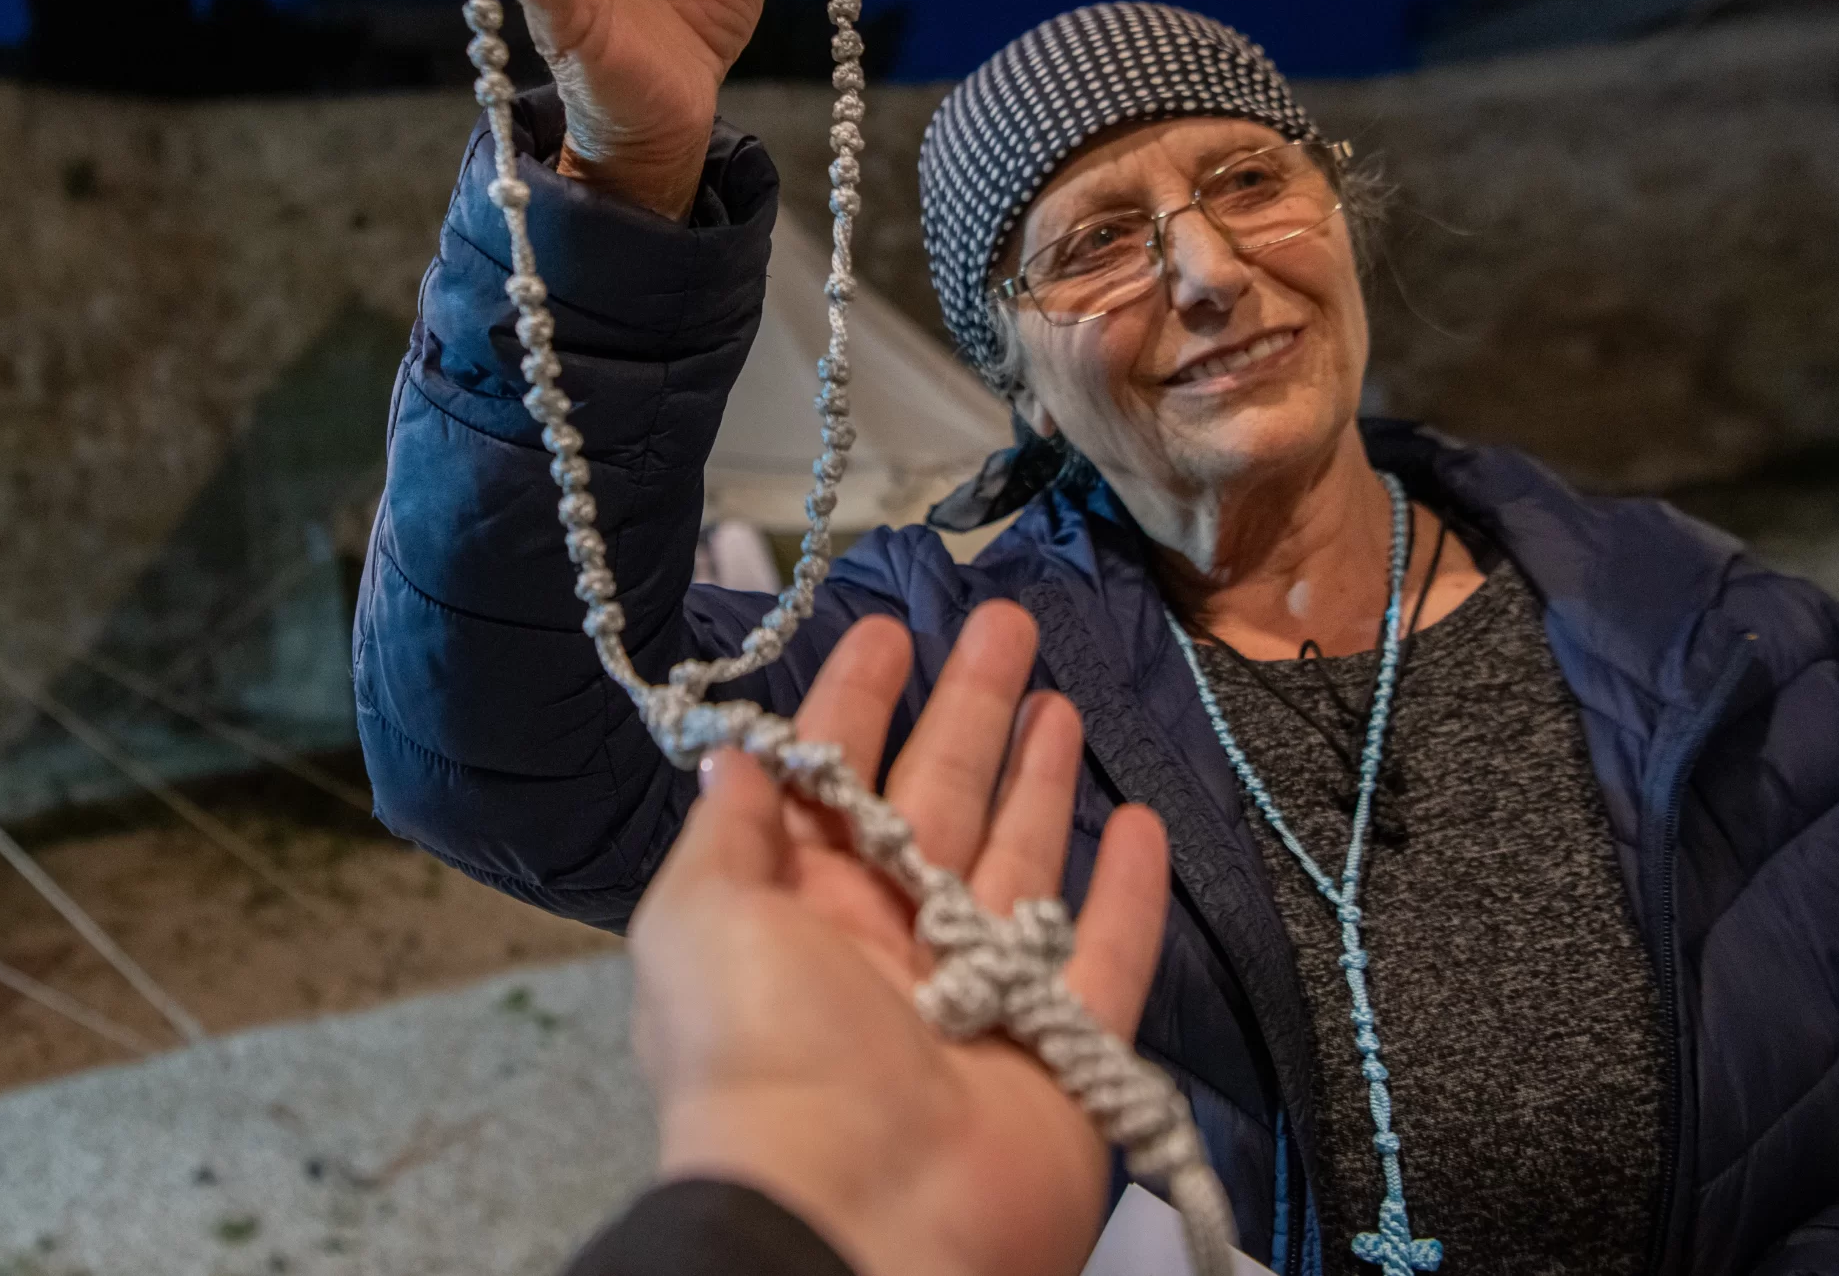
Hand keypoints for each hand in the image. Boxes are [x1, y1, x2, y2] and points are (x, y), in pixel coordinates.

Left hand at [628, 603, 1172, 1275]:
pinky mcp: (1067, 1048)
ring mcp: (984, 996)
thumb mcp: (699, 922)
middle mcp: (893, 947)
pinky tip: (1139, 821)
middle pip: (940, 802)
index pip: (838, 784)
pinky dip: (1125, 892)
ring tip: (1060, 696)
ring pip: (1020, 864)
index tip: (892, 628)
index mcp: (802, 915)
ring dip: (1039, 780)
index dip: (861, 703)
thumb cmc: (764, 1056)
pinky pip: (1105, 954)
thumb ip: (728, 832)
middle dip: (969, 710)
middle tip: (1006, 621)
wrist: (856, 1216)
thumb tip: (734, 755)